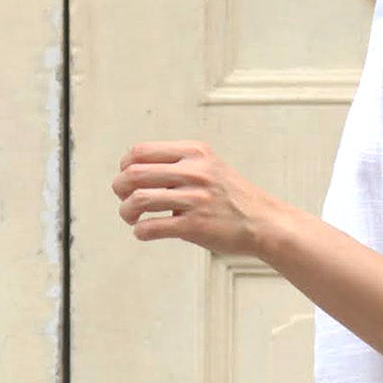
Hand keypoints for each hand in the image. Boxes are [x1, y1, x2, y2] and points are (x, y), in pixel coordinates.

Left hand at [114, 141, 280, 257]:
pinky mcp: (195, 226)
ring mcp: (195, 199)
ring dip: (126, 212)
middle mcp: (195, 172)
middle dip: (119, 188)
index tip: (128, 179)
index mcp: (195, 152)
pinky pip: (152, 227)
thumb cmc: (230, 196)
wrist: (263, 221)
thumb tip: (131, 172)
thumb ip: (176, 164)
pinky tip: (144, 232)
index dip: (125, 166)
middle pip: (134, 173)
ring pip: (139, 200)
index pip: (140, 151)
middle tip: (124, 200)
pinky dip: (140, 231)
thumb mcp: (208, 166)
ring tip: (131, 218)